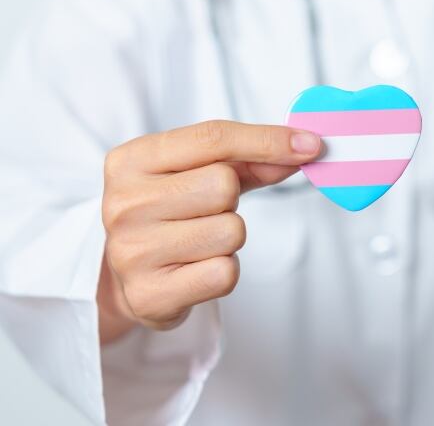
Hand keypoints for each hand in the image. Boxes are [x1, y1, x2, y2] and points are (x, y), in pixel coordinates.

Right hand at [98, 120, 320, 342]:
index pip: (212, 138)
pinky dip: (224, 270)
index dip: (267, 140)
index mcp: (130, 160)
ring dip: (229, 237)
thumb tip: (305, 148)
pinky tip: (197, 268)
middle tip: (207, 212)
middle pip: (224, 185)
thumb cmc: (171, 213)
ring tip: (199, 241)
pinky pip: (225, 273)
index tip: (310, 144)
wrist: (126, 278)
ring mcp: (132, 252)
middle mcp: (124, 204)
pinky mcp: (150, 295)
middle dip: (231, 199)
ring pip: (231, 231)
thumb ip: (250, 159)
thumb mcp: (200, 173)